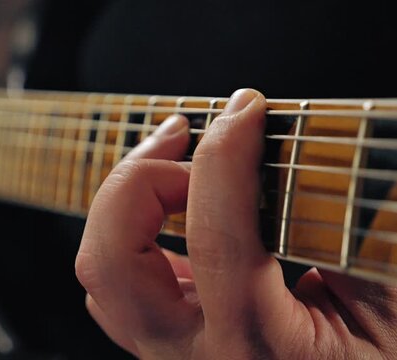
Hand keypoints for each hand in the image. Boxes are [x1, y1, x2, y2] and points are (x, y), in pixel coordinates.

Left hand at [75, 89, 396, 358]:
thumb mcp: (389, 311)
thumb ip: (353, 239)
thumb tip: (318, 159)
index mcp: (261, 349)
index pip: (216, 240)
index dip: (223, 160)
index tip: (244, 110)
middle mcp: (196, 358)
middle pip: (111, 259)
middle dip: (137, 178)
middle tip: (182, 135)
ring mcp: (169, 355)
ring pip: (100, 274)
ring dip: (124, 203)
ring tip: (173, 162)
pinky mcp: (162, 346)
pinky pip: (115, 289)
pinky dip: (129, 237)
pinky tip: (173, 214)